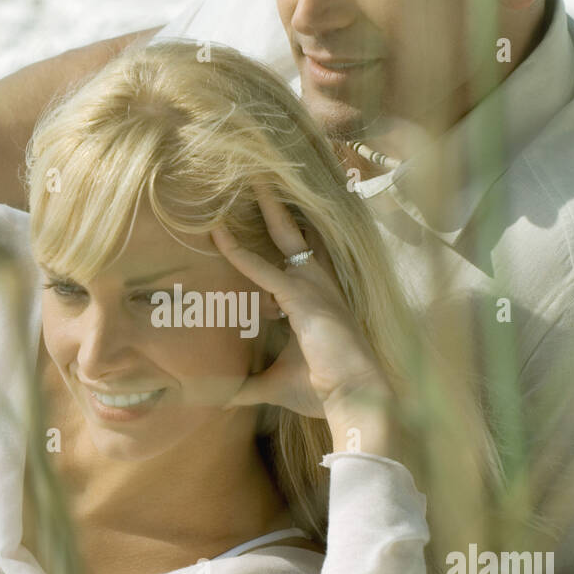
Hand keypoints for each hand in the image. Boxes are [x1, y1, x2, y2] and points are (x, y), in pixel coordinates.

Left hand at [211, 187, 393, 441]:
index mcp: (316, 297)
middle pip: (294, 233)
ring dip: (266, 207)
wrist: (355, 398)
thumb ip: (247, 385)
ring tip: (249, 176)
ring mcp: (313, 287)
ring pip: (284, 236)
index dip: (278, 233)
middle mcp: (317, 283)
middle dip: (276, 205)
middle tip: (259, 174)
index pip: (295, 256)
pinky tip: (218, 236)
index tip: (256, 214)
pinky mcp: (303, 299)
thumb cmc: (323, 390)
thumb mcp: (275, 384)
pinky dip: (239, 254)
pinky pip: (263, 270)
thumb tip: (221, 397)